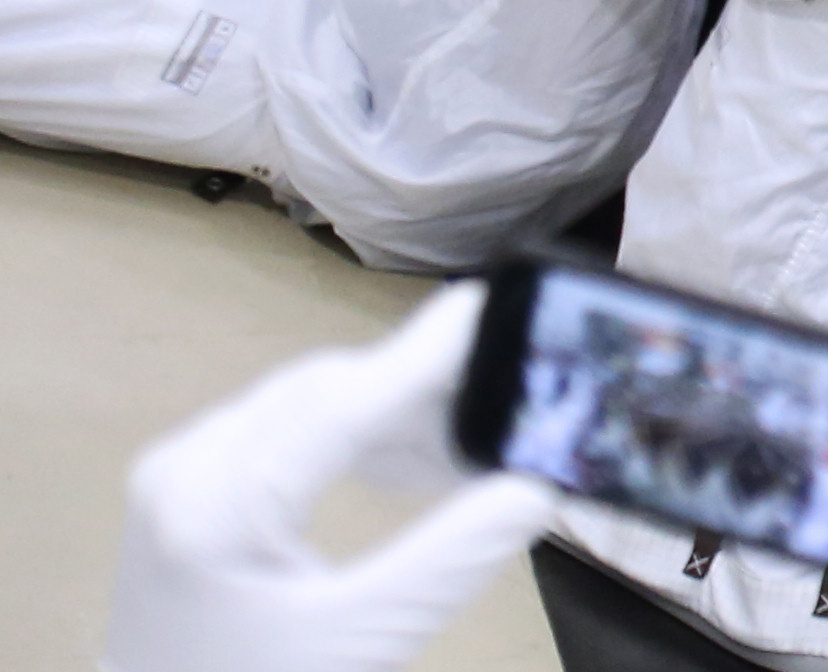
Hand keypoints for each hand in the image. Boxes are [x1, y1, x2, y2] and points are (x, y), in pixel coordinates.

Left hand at [103, 283, 556, 671]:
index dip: (422, 354)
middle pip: (322, 389)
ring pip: (304, 398)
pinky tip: (393, 458)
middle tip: (506, 394)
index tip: (495, 307)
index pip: (336, 403)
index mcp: (214, 510)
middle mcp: (184, 468)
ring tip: (460, 437)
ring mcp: (177, 469)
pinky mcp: (185, 479)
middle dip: (416, 386)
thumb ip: (447, 563)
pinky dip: (346, 428)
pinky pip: (279, 422)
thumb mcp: (356, 643)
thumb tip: (534, 488)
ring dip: (385, 407)